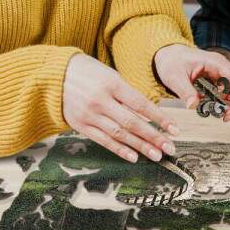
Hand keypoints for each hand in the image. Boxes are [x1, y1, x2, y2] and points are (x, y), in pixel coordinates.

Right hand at [62, 53, 178, 163]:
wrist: (54, 75)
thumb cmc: (88, 72)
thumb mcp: (110, 75)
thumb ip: (127, 94)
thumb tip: (148, 115)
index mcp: (112, 83)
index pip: (142, 104)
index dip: (160, 118)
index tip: (175, 129)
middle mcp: (101, 100)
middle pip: (133, 122)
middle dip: (154, 137)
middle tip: (170, 148)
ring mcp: (90, 114)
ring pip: (120, 134)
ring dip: (140, 146)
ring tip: (156, 155)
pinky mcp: (80, 125)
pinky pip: (103, 140)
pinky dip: (119, 149)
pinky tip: (133, 156)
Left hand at [153, 44, 229, 120]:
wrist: (170, 55)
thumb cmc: (172, 62)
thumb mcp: (174, 76)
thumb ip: (184, 90)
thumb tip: (193, 106)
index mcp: (215, 62)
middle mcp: (225, 68)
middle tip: (228, 117)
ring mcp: (225, 75)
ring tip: (224, 116)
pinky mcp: (223, 82)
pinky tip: (217, 110)